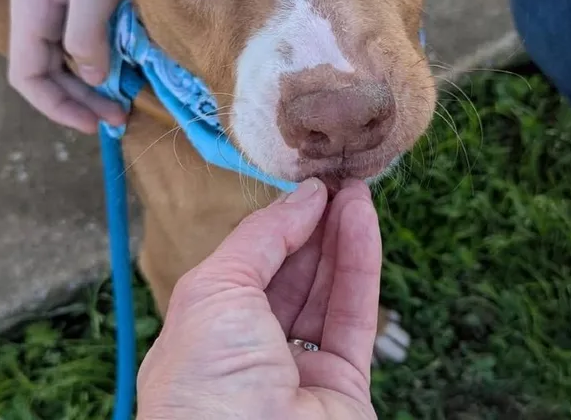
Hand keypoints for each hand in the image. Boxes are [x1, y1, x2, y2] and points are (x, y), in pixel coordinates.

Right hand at [8, 0, 125, 132]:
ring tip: (124, 101)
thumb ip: (88, 25)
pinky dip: (99, 63)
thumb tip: (91, 76)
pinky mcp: (76, 0)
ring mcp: (55, 4)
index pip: (27, 75)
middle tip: (119, 116)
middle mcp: (36, 8)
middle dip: (79, 101)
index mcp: (30, 5)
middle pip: (46, 73)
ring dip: (90, 87)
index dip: (57, 106)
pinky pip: (80, 43)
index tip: (95, 123)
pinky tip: (126, 69)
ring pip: (63, 61)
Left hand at [137, 179, 379, 419]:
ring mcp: (299, 374)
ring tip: (356, 190)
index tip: (305, 187)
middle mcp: (251, 353)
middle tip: (337, 179)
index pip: (247, 267)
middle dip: (313, 225)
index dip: (277, 225)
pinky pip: (354, 316)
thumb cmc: (206, 386)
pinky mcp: (345, 390)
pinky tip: (365, 220)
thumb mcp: (215, 290)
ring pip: (326, 292)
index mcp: (206, 334)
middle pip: (290, 275)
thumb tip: (301, 198)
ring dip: (341, 237)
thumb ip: (260, 239)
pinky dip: (362, 265)